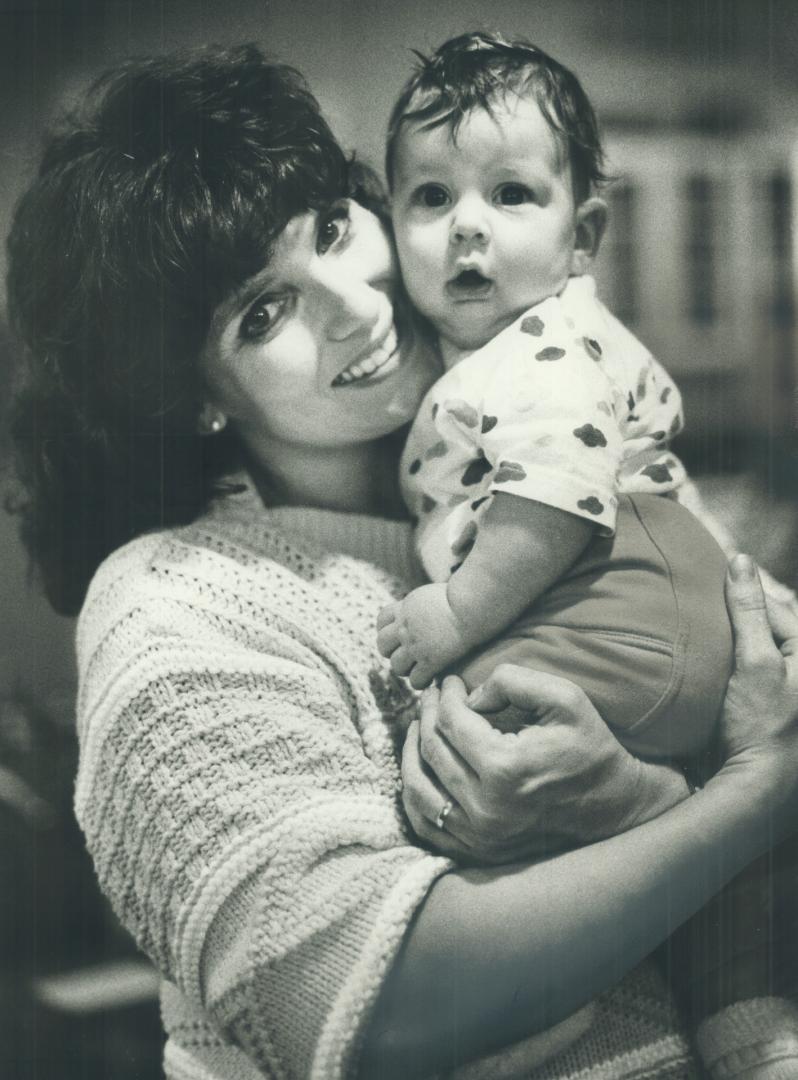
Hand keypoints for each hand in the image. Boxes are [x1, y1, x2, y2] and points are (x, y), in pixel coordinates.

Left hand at [377, 583, 473, 689]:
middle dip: (392, 651)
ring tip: (417, 669)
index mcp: (405, 608)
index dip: (388, 630)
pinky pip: (416, 679)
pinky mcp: (430, 661)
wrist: (472, 606)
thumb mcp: (433, 594)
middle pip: (382, 645)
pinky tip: (431, 678)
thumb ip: (423, 604)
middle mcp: (405, 627)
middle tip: (406, 655)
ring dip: (405, 669)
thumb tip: (426, 606)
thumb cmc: (462, 597)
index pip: (382, 621)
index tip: (399, 635)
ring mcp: (415, 646)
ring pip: (396, 666)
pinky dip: (421, 682)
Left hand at [399, 668, 685, 863]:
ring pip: (417, 786)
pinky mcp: (476, 851)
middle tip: (434, 697)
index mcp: (504, 769)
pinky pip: (424, 823)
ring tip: (421, 725)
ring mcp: (479, 835)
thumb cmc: (589, 747)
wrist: (614, 804)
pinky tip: (421, 766)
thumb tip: (470, 695)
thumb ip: (513, 680)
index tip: (451, 681)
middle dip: (427, 714)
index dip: (446, 695)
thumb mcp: (565, 698)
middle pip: (431, 749)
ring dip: (411, 750)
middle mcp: (486, 808)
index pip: (452, 722)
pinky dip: (414, 792)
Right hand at [716, 556, 797, 800]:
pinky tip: (702, 666)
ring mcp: (785, 691)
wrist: (752, 792)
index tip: (701, 583)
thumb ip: (748, 611)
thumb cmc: (761, 728)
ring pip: (751, 650)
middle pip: (763, 629)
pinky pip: (744, 673)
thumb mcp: (756, 663)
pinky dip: (724, 666)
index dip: (736, 597)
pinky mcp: (767, 707)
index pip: (773, 608)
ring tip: (694, 638)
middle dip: (732, 622)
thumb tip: (740, 560)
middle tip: (693, 613)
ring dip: (725, 644)